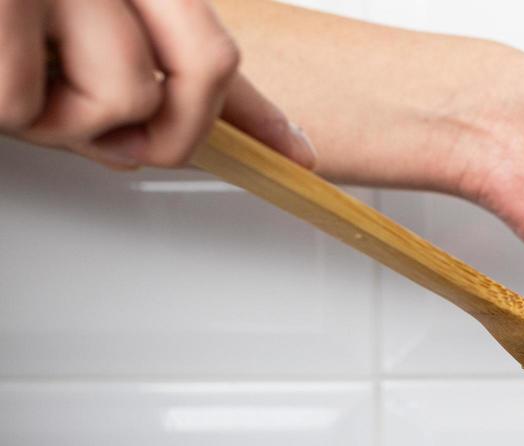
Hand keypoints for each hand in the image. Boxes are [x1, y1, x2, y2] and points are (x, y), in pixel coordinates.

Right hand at [0, 0, 313, 168]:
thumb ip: (115, 58)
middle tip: (119, 141)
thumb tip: (152, 137)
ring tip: (3, 76)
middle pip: (201, 69)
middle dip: (169, 131)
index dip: (258, 112)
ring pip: (116, 96)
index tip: (296, 155)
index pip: (213, 40)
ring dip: (54, 119)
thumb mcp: (57, 14)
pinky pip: (22, 99)